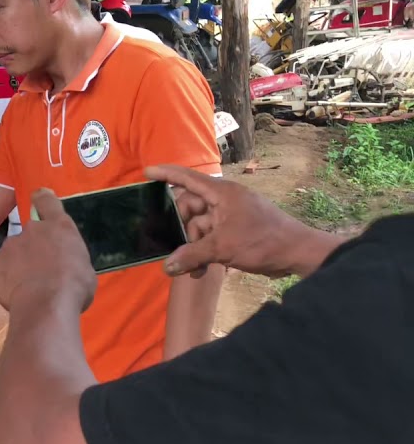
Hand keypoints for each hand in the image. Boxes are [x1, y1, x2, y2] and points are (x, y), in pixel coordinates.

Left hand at [0, 189, 96, 312]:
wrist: (46, 305)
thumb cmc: (74, 287)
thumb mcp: (84, 268)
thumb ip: (69, 257)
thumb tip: (64, 263)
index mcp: (59, 226)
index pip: (46, 201)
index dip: (42, 201)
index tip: (39, 201)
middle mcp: (32, 229)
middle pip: (30, 233)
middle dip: (34, 247)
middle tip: (41, 268)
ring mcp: (11, 245)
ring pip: (14, 251)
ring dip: (20, 263)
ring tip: (29, 286)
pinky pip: (2, 269)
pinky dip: (8, 278)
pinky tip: (17, 293)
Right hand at [147, 165, 335, 278]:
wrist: (297, 253)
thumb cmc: (262, 241)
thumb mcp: (223, 248)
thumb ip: (192, 255)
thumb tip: (167, 267)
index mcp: (222, 193)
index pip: (188, 178)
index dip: (167, 174)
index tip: (147, 173)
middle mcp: (225, 200)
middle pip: (191, 208)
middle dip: (181, 229)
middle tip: (173, 247)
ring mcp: (231, 216)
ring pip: (199, 227)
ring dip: (193, 247)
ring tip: (191, 268)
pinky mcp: (236, 231)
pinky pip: (211, 237)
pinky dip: (204, 252)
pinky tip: (200, 271)